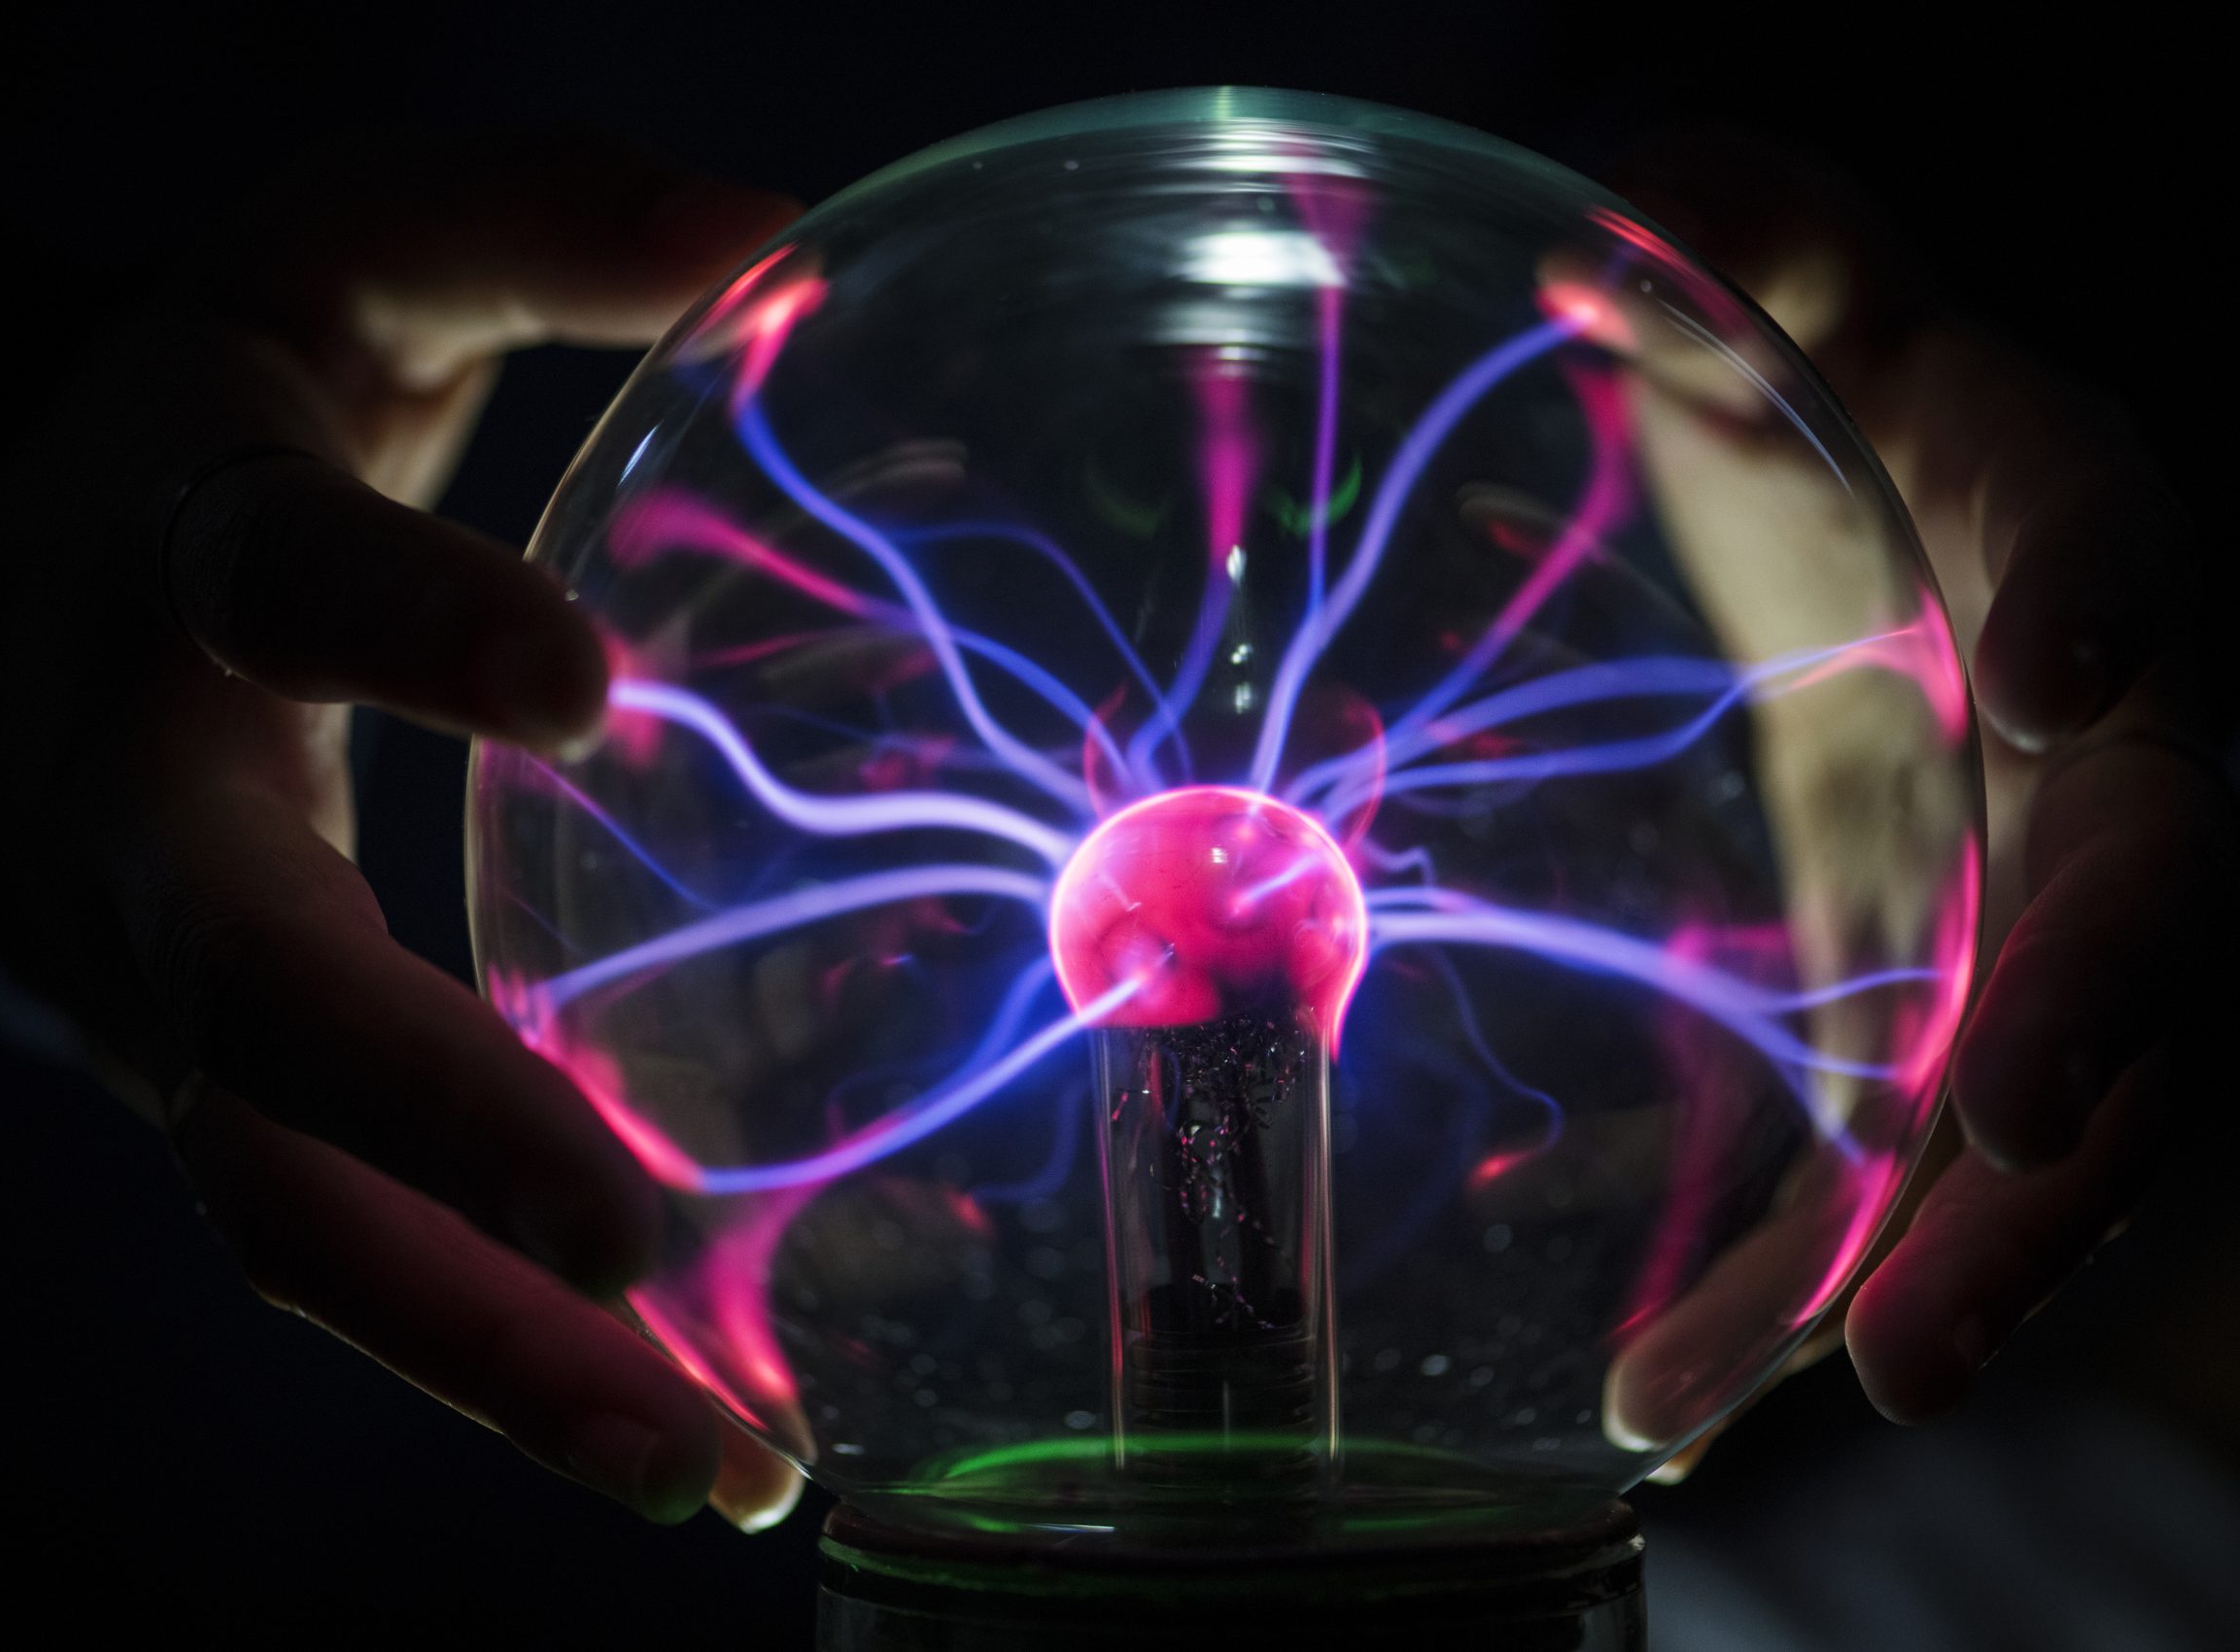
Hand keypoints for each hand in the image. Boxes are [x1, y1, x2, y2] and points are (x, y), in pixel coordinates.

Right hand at [0, 128, 804, 1529]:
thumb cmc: (184, 425)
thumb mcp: (328, 260)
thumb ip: (530, 219)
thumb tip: (779, 227)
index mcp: (168, 564)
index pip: (268, 584)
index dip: (398, 626)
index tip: (572, 685)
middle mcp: (133, 815)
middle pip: (244, 1001)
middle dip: (429, 1127)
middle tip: (633, 1252)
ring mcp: (153, 998)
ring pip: (289, 1209)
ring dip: (492, 1356)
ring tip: (716, 1468)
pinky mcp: (207, 1102)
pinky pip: (338, 1257)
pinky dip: (494, 1366)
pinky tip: (680, 1441)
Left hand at [1599, 130, 2236, 1469]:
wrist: (1829, 526)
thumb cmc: (1801, 390)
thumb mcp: (1764, 294)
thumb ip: (1738, 242)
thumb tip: (1634, 202)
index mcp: (2039, 525)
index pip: (2114, 538)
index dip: (2112, 588)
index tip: (2072, 665)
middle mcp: (2061, 740)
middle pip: (2130, 911)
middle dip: (2074, 1062)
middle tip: (1972, 1213)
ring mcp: (1997, 894)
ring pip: (2027, 1093)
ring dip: (1940, 1248)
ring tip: (1802, 1385)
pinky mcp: (1901, 998)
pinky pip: (1874, 1160)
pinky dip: (1791, 1279)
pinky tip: (1675, 1398)